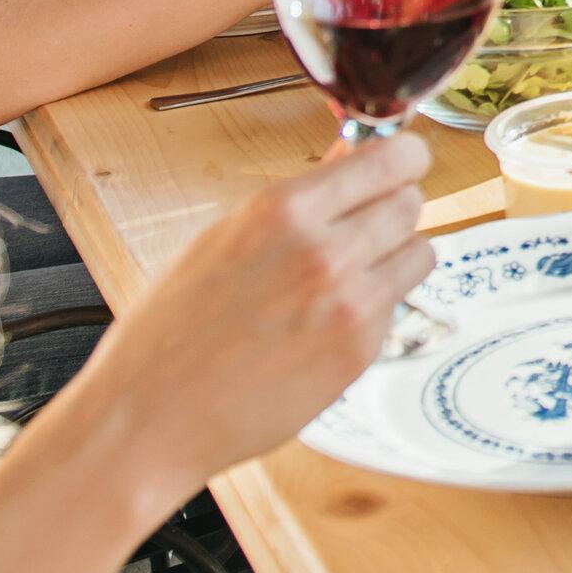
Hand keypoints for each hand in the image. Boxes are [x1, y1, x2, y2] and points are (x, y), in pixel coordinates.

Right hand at [70, 135, 434, 496]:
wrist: (151, 416)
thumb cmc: (171, 329)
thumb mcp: (224, 238)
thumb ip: (298, 200)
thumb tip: (350, 158)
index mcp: (286, 210)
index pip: (394, 157)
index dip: (402, 158)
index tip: (400, 163)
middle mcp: (328, 251)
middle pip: (412, 202)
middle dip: (391, 207)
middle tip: (362, 224)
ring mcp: (351, 304)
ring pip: (420, 252)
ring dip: (394, 257)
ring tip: (347, 274)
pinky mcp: (361, 352)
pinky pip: (396, 306)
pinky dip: (375, 306)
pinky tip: (325, 320)